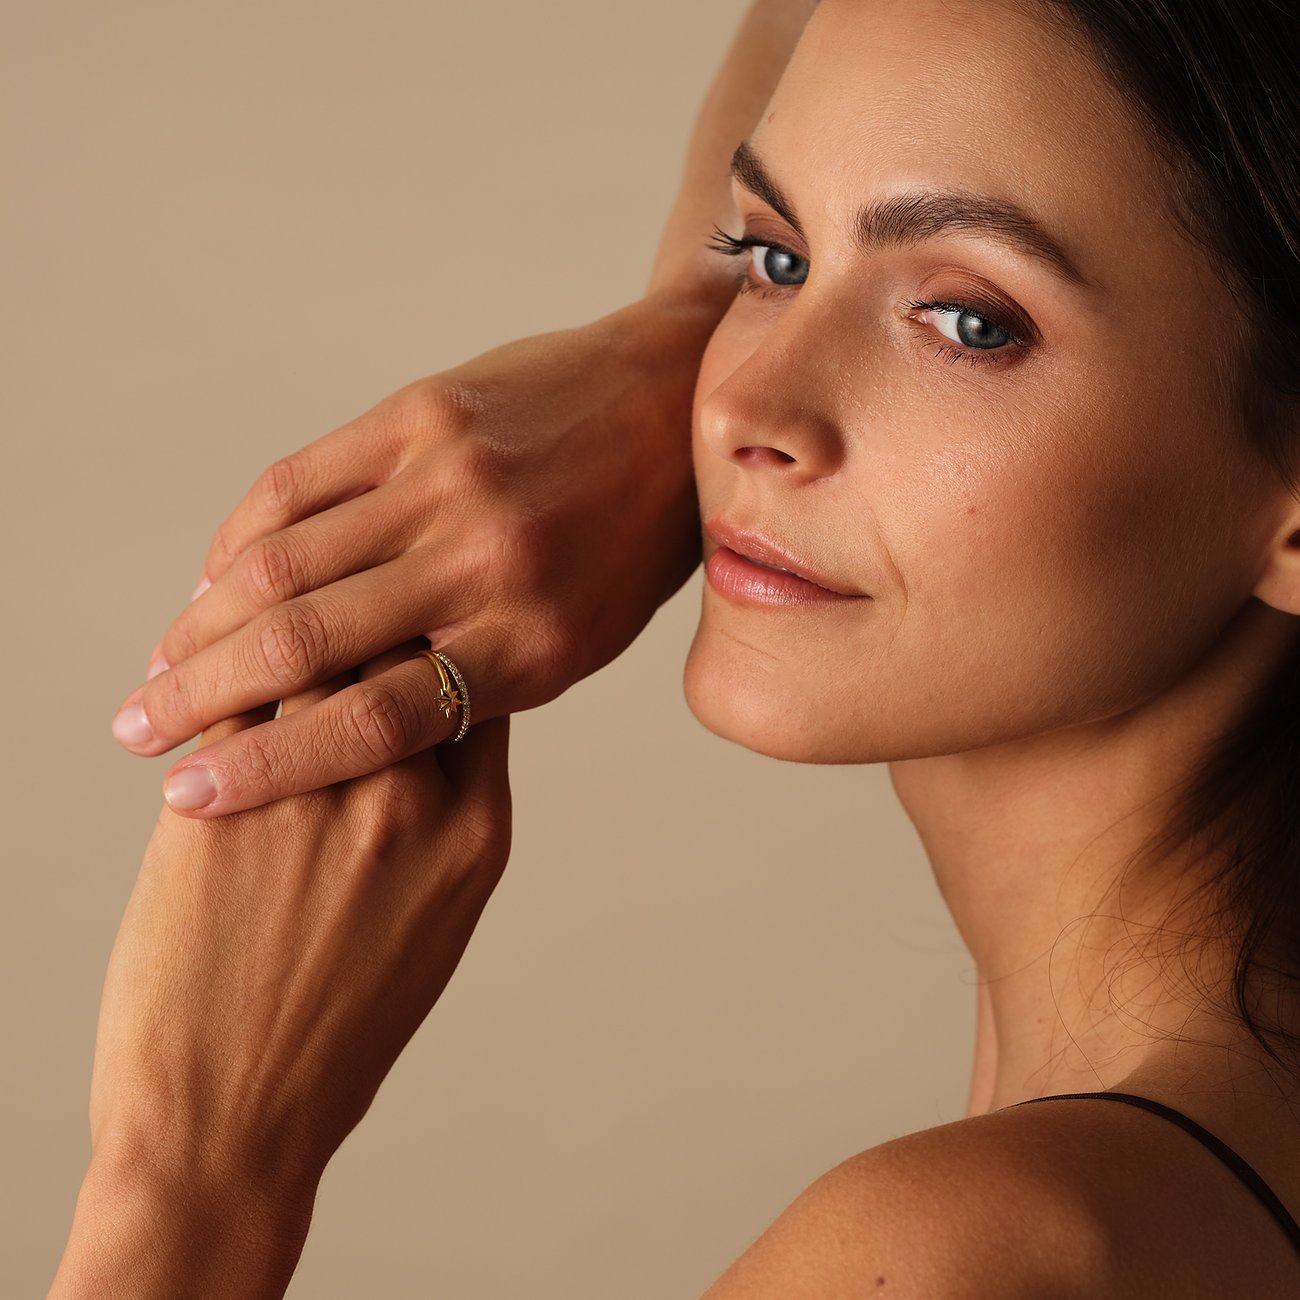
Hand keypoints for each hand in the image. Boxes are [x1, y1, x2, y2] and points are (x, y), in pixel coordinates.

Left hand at [54, 648, 510, 1297]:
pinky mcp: (221, 809)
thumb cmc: (339, 1028)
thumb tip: (415, 734)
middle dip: (368, 614)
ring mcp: (315, 801)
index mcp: (475, 832)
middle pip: (395, 652)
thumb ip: (441, 823)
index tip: (411, 623)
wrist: (236, 1119)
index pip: (469, 690)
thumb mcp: (436, 920)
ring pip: (308, 660)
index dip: (436, 646)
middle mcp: (408, 800)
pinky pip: (226, 705)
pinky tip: (190, 670)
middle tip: (332, 598)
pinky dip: (210, 677)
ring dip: (280, 630)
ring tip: (249, 617)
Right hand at [111, 293, 715, 815]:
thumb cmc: (625, 552)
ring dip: (203, 620)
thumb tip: (349, 723)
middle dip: (200, 694)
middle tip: (136, 727)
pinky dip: (240, 535)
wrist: (669, 410)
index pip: (376, 722)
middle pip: (307, 643)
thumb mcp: (574, 642)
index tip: (192, 798)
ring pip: (284, 561)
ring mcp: (448, 481)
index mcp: (533, 642)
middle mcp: (485, 562)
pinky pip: (298, 482)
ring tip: (163, 662)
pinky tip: (214, 576)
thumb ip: (474, 684)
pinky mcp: (420, 415)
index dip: (272, 768)